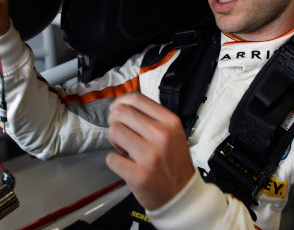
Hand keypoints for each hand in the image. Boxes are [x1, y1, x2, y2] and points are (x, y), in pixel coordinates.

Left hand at [106, 92, 194, 209]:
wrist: (181, 195)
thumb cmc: (172, 161)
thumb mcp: (171, 133)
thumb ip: (150, 118)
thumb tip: (120, 107)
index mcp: (170, 122)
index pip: (137, 99)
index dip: (121, 103)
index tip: (116, 111)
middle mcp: (162, 136)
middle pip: (121, 113)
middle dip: (114, 122)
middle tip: (120, 134)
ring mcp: (150, 156)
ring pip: (114, 131)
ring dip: (114, 140)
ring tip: (124, 149)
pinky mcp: (139, 175)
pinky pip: (111, 158)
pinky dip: (114, 161)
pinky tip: (126, 165)